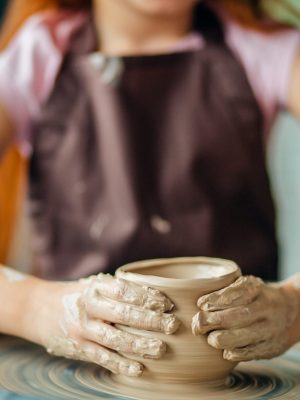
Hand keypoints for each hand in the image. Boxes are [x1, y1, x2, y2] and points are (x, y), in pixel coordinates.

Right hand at [26, 274, 178, 376]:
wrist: (39, 309)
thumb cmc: (78, 295)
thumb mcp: (94, 285)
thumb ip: (118, 289)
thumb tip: (156, 295)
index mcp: (95, 287)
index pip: (125, 290)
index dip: (147, 297)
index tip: (167, 303)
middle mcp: (89, 307)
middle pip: (124, 315)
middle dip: (151, 321)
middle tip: (173, 325)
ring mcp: (83, 329)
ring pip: (115, 339)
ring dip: (140, 345)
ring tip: (161, 348)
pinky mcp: (79, 347)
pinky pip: (103, 357)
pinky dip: (121, 364)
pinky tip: (139, 368)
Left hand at [191, 276, 298, 360]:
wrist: (290, 310)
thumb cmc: (256, 296)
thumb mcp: (246, 285)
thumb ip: (227, 291)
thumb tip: (200, 304)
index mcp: (257, 289)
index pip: (236, 293)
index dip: (217, 299)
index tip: (201, 304)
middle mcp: (266, 308)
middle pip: (237, 316)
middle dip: (213, 321)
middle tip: (197, 324)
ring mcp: (271, 329)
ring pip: (243, 336)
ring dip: (221, 339)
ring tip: (209, 338)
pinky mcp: (272, 347)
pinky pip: (251, 353)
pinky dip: (235, 353)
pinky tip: (224, 351)